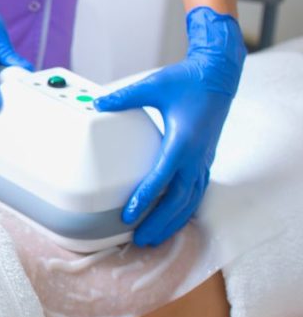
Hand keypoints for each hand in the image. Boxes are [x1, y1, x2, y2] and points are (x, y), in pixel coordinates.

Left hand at [94, 7, 245, 246]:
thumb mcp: (153, 85)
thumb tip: (97, 103)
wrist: (219, 75)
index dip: (145, 199)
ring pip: (190, 200)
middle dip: (159, 222)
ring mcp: (203, 160)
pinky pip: (196, 193)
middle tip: (139, 240)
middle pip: (179, 199)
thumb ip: (124, 97)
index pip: (162, 177)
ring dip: (173, 222)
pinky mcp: (204, 161)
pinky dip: (185, 211)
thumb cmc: (188, 81)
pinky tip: (172, 223)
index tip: (129, 215)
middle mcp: (196, 155)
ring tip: (153, 239)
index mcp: (182, 140)